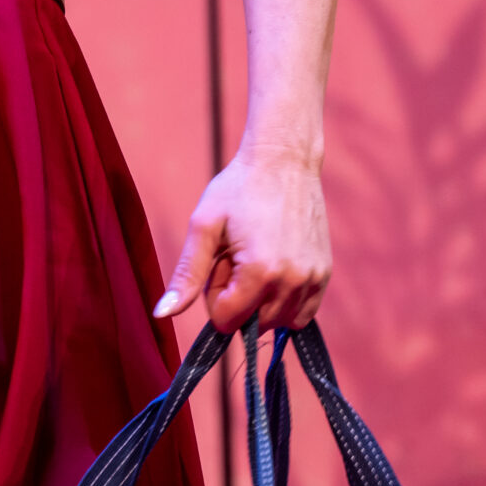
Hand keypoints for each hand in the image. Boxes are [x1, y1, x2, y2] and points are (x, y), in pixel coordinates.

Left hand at [155, 148, 329, 331]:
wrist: (284, 161)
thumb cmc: (238, 189)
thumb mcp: (203, 226)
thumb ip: (187, 275)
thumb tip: (161, 314)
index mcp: (259, 272)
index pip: (227, 320)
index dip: (214, 296)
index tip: (219, 263)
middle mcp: (292, 281)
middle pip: (252, 324)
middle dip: (237, 299)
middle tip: (235, 257)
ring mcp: (313, 280)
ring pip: (277, 322)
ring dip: (260, 302)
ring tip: (254, 259)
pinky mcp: (324, 274)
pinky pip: (302, 314)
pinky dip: (284, 303)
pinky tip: (273, 271)